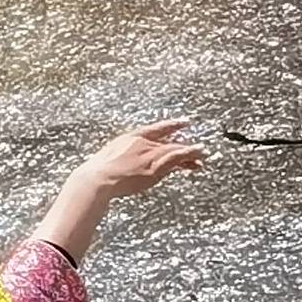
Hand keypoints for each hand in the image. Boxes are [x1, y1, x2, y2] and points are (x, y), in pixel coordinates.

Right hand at [37, 119, 204, 263]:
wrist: (98, 178)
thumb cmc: (99, 173)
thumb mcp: (111, 159)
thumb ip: (123, 159)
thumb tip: (125, 166)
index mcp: (131, 137)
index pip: (156, 128)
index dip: (172, 124)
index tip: (185, 122)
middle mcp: (143, 142)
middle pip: (169, 141)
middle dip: (184, 144)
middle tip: (197, 148)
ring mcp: (150, 153)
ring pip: (175, 148)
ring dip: (191, 150)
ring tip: (203, 153)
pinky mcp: (155, 165)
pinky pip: (176, 157)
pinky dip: (189, 155)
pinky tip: (198, 156)